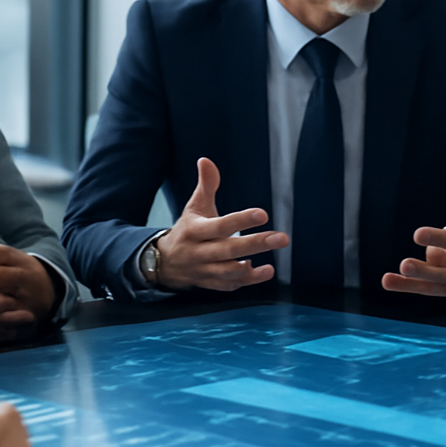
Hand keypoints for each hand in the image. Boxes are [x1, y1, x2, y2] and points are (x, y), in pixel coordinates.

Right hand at [151, 157, 286, 290]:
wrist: (164, 263)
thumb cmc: (188, 230)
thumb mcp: (194, 207)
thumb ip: (206, 185)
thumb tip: (206, 160)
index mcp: (194, 230)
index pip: (220, 225)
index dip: (241, 220)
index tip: (263, 214)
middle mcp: (198, 252)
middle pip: (228, 249)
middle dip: (255, 244)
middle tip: (281, 238)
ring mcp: (204, 270)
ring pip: (227, 272)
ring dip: (250, 270)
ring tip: (273, 264)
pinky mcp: (210, 284)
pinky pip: (229, 286)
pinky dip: (246, 281)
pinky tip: (263, 272)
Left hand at [383, 169, 445, 297]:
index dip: (438, 239)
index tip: (417, 234)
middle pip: (444, 269)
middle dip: (425, 267)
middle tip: (405, 264)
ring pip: (433, 281)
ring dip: (414, 278)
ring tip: (394, 274)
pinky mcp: (444, 291)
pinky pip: (424, 289)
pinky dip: (406, 286)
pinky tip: (388, 282)